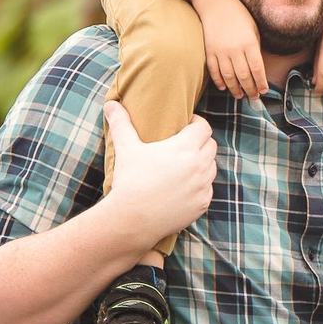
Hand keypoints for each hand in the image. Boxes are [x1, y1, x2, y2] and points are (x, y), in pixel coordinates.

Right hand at [102, 101, 215, 244]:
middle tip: (184, 144)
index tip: (185, 125)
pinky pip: (207, 189)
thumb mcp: (126, 148)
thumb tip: (111, 103)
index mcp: (186, 147)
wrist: (132, 220)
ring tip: (184, 165)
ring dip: (202, 163)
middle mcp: (200, 166)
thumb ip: (121, 123)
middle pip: (211, 146)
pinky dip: (199, 186)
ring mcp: (203, 186)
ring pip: (211, 168)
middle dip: (200, 142)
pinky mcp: (202, 204)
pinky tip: (184, 186)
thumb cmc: (130, 181)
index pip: (204, 127)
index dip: (196, 123)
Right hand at [189, 0, 263, 98]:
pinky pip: (214, 71)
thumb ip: (255, 48)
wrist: (216, 4)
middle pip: (244, 76)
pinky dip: (219, 81)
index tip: (263, 91)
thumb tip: (257, 69)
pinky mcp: (209, 51)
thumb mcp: (254, 29)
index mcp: (250, 43)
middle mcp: (235, 49)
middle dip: (250, 89)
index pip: (257, 69)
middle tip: (253, 97)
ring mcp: (220, 51)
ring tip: (240, 95)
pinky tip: (224, 87)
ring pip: (228, 76)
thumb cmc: (239, 16)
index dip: (260, 83)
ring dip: (235, 89)